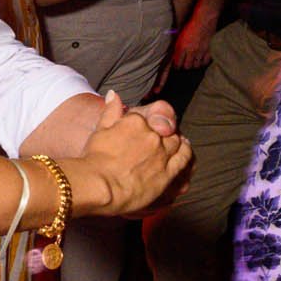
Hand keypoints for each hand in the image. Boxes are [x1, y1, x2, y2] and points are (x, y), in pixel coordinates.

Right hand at [62, 93, 192, 217]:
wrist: (99, 186)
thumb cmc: (94, 160)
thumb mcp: (99, 130)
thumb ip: (110, 111)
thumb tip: (114, 94)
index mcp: (135, 122)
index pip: (147, 118)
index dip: (148, 124)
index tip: (145, 130)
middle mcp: (152, 135)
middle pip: (165, 129)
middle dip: (164, 133)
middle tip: (159, 140)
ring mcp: (161, 153)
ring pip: (176, 142)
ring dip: (176, 142)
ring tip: (174, 145)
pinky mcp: (168, 172)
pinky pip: (184, 158)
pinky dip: (186, 153)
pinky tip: (183, 152)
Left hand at [170, 4, 218, 69]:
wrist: (204, 19)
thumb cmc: (190, 25)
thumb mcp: (180, 35)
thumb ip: (177, 47)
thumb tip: (174, 56)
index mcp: (182, 47)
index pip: (178, 64)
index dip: (177, 66)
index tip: (177, 65)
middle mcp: (191, 50)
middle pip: (187, 67)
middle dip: (185, 66)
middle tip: (184, 63)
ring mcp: (200, 51)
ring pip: (196, 66)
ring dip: (193, 65)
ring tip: (192, 62)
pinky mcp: (208, 49)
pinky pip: (205, 62)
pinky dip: (202, 62)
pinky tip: (200, 59)